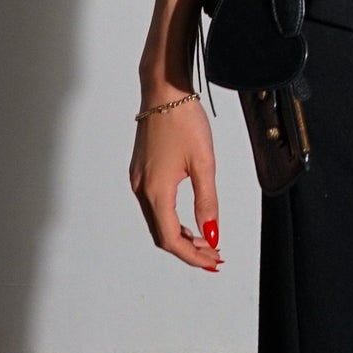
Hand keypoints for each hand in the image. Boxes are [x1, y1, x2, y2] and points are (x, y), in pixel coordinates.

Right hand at [130, 94, 222, 269]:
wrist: (163, 90)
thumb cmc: (183, 121)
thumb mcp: (204, 163)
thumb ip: (207, 202)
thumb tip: (211, 234)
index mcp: (155, 191)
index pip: (171, 239)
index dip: (192, 256)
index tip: (213, 262)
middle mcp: (141, 189)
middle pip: (161, 235)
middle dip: (188, 250)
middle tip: (214, 257)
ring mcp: (138, 180)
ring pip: (157, 222)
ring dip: (180, 236)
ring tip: (206, 242)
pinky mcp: (141, 172)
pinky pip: (154, 207)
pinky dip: (171, 220)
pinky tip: (189, 221)